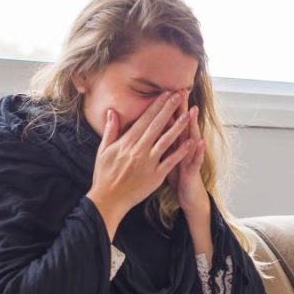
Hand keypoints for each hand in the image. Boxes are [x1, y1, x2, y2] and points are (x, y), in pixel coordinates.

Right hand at [86, 90, 193, 238]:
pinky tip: (190, 142)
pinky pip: (170, 162)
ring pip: (165, 141)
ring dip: (177, 127)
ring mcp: (147, 163)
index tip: (165, 94)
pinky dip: (180, 152)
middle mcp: (138, 150)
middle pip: (156, 126)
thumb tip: (112, 112)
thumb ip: (110, 130)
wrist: (108, 199)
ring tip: (188, 115)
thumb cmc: (104, 175)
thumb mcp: (103, 150)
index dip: (156, 106)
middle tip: (179, 96)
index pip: (144, 120)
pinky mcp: (155, 176)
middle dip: (168, 110)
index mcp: (126, 142)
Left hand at [165, 89, 208, 215]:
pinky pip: (195, 160)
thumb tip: (150, 128)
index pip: (168, 123)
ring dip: (192, 126)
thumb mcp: (165, 157)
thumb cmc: (176, 176)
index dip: (166, 108)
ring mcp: (189, 158)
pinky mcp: (193, 171)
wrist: (187, 195)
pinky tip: (198, 142)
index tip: (163, 90)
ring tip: (192, 111)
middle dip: (181, 109)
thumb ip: (159, 142)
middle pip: (181, 126)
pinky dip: (197, 151)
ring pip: (191, 139)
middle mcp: (183, 147)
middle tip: (181, 91)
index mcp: (172, 143)